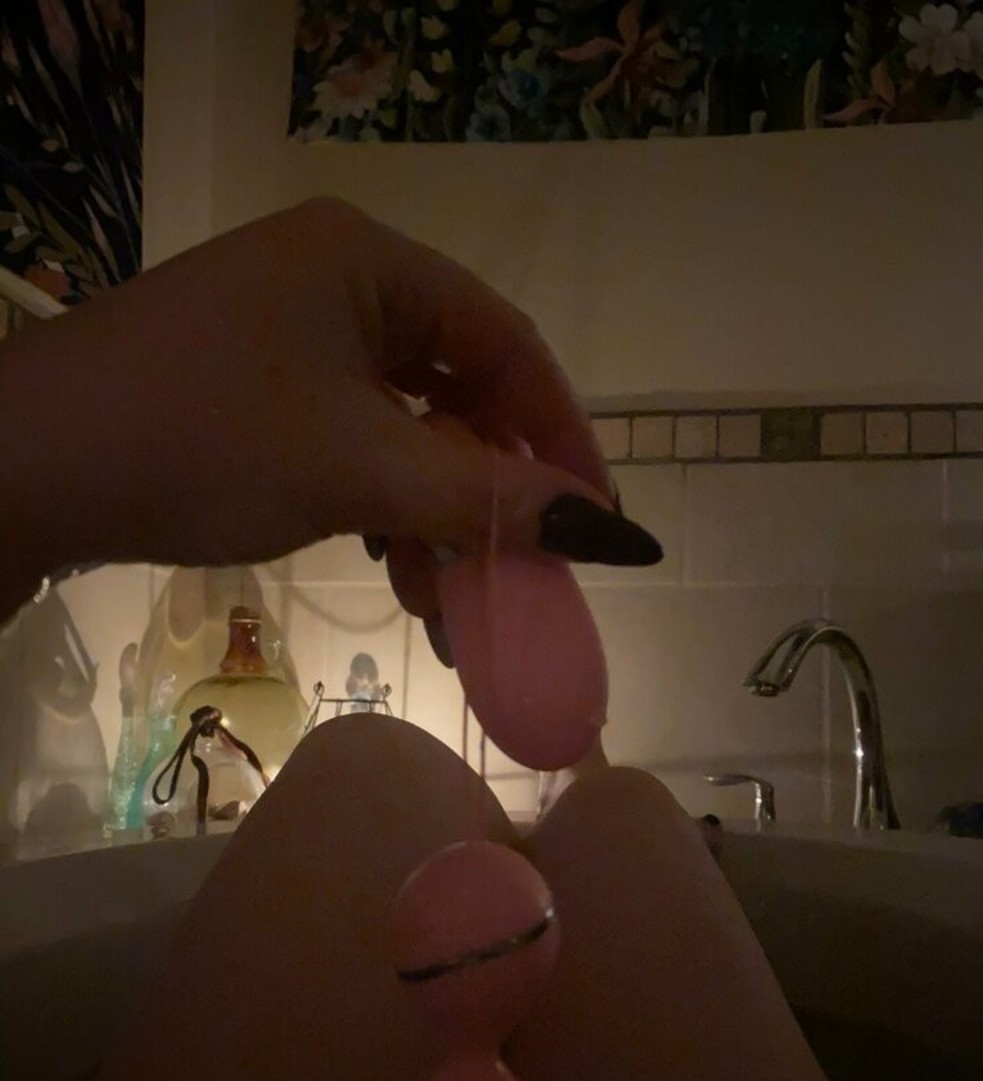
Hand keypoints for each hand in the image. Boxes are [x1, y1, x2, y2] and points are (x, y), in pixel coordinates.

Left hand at [0, 198, 659, 600]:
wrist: (22, 468)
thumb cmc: (203, 441)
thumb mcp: (361, 468)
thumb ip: (491, 499)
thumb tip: (619, 536)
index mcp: (371, 263)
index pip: (507, 344)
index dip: (563, 436)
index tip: (599, 524)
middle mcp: (338, 285)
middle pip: (461, 390)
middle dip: (497, 494)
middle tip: (532, 573)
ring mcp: (291, 340)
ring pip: (408, 431)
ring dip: (441, 520)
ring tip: (461, 610)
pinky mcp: (256, 394)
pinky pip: (355, 448)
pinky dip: (387, 513)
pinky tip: (404, 580)